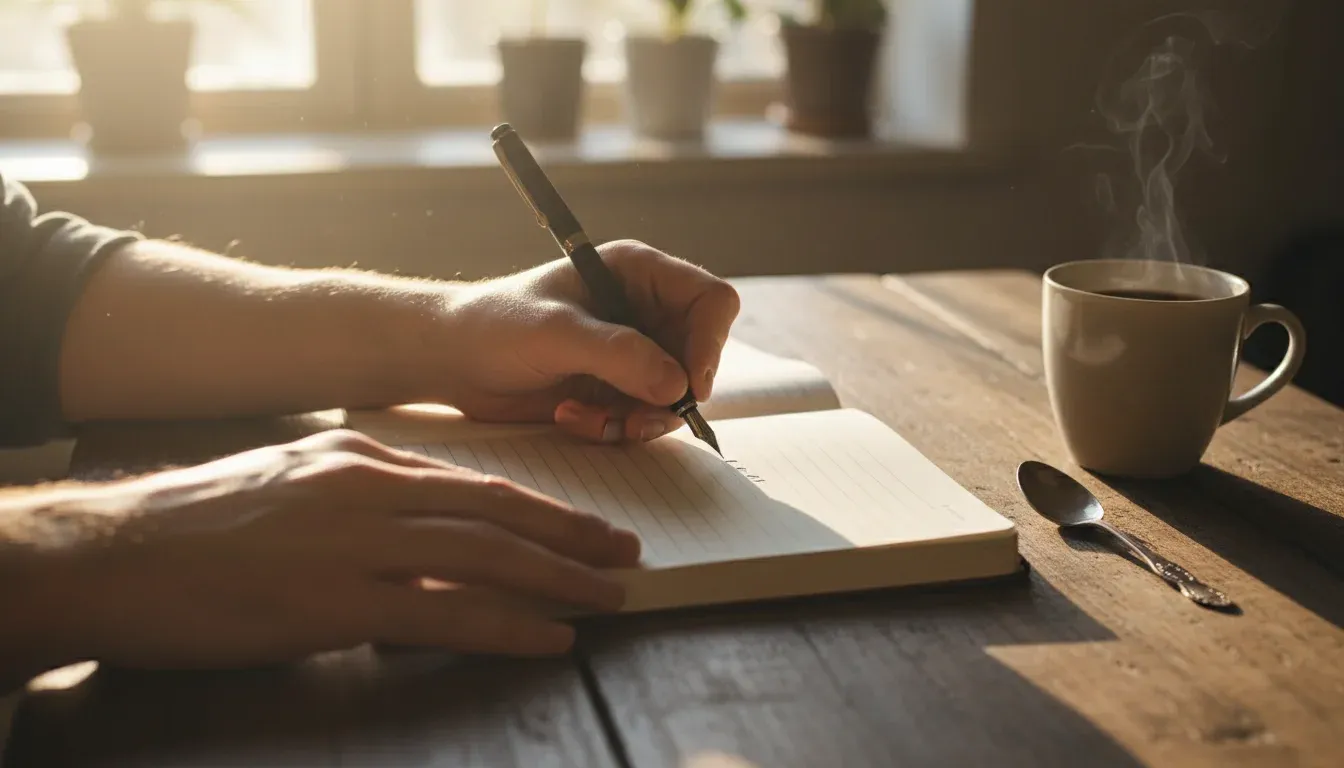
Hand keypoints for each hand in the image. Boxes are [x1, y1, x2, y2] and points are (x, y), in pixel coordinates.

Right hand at [14, 430, 639, 670]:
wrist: (115, 553)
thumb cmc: (197, 524)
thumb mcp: (292, 481)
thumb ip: (361, 493)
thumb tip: (419, 519)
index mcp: (362, 456)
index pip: (475, 483)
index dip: (540, 508)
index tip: (584, 525)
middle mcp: (372, 488)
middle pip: (498, 512)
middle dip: (571, 537)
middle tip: (625, 555)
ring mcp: (357, 542)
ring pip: (485, 556)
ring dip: (558, 579)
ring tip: (610, 596)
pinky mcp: (337, 600)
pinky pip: (445, 613)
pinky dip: (507, 625)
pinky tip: (549, 636)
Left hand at [429, 240, 739, 442]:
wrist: (453, 360)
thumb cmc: (494, 325)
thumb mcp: (554, 333)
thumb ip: (617, 354)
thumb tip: (677, 385)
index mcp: (638, 273)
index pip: (710, 301)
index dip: (709, 343)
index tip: (687, 385)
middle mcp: (645, 310)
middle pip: (701, 357)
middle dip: (669, 394)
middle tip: (632, 416)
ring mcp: (635, 352)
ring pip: (677, 396)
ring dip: (637, 418)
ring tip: (587, 416)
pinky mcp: (618, 388)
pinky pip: (646, 418)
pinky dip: (616, 429)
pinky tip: (573, 417)